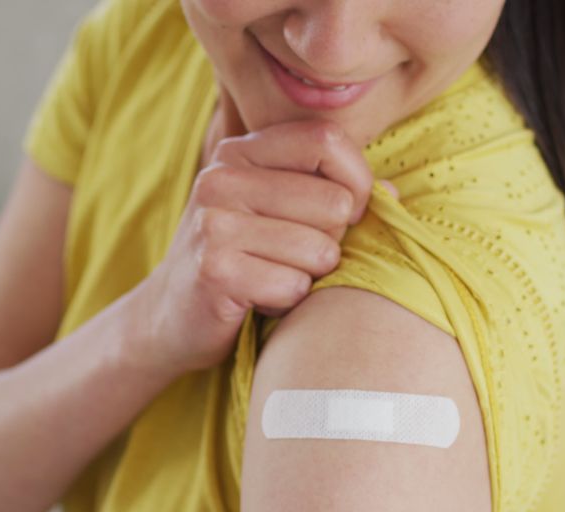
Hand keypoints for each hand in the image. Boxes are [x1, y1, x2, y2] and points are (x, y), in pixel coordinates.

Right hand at [125, 88, 390, 375]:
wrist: (170, 317)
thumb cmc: (239, 261)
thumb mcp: (276, 212)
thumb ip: (328, 191)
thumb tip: (394, 192)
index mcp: (240, 151)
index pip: (327, 141)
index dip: (356, 182)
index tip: (347, 215)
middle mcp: (222, 178)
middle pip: (334, 202)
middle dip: (331, 242)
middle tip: (295, 257)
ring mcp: (214, 223)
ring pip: (319, 250)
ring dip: (308, 277)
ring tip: (273, 277)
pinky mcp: (213, 270)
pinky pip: (294, 286)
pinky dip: (287, 302)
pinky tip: (257, 299)